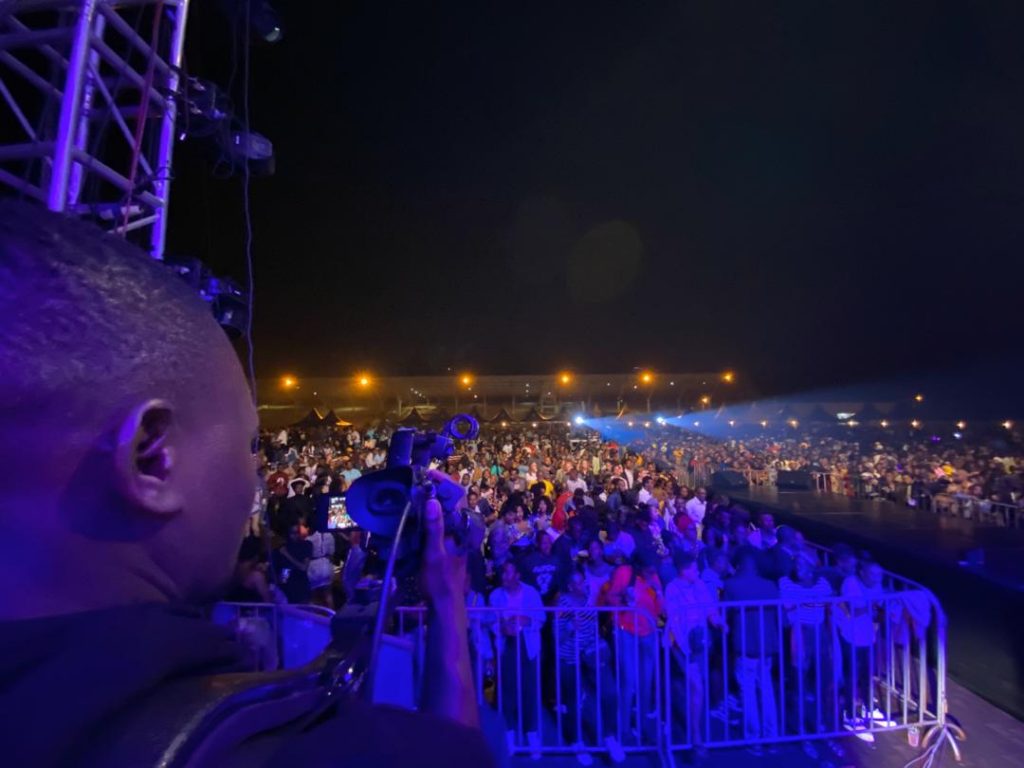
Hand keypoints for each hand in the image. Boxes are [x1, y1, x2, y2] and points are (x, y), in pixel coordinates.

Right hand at [420, 471, 466, 608]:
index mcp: (463, 527)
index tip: (426, 474)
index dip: (444, 481)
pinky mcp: (446, 542)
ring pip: (445, 510)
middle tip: (415, 481)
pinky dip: (428, 513)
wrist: (444, 603)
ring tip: (412, 493)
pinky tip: (414, 513)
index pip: (458, 495)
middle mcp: (461, 528)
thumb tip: (433, 500)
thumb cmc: (440, 580)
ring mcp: (454, 535)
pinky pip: (439, 521)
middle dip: (436, 488)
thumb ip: (434, 528)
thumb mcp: (434, 554)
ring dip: (431, 499)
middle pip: (452, 499)